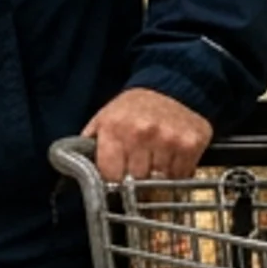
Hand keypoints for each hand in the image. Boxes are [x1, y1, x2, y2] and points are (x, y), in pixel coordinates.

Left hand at [85, 87, 213, 182]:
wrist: (170, 86)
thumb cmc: (132, 108)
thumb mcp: (103, 119)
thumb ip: (89, 145)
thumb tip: (76, 171)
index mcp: (114, 128)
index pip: (110, 175)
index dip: (114, 180)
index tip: (117, 178)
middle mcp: (141, 133)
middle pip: (136, 181)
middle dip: (136, 180)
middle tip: (138, 169)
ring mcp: (168, 139)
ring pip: (159, 181)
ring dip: (157, 178)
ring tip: (155, 162)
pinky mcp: (190, 144)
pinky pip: (181, 176)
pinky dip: (176, 174)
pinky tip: (171, 159)